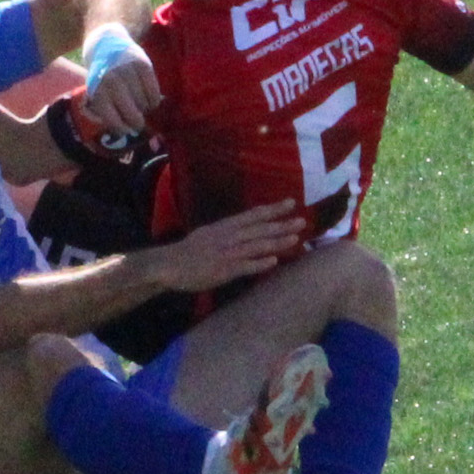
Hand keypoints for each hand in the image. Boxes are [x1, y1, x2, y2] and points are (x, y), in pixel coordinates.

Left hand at [84, 45, 160, 133]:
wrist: (106, 43)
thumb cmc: (102, 74)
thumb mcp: (97, 90)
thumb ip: (108, 107)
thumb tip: (125, 130)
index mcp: (98, 91)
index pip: (112, 118)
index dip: (122, 128)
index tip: (127, 130)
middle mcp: (112, 81)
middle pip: (131, 112)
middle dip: (137, 122)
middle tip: (139, 125)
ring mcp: (128, 72)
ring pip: (143, 101)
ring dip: (146, 109)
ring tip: (144, 109)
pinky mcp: (142, 64)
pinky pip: (153, 88)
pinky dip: (154, 98)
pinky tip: (152, 101)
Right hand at [145, 201, 306, 292]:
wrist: (170, 265)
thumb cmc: (189, 251)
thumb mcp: (209, 233)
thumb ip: (228, 231)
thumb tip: (245, 229)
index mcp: (225, 226)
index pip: (254, 215)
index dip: (273, 209)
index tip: (291, 202)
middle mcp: (229, 236)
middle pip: (260, 229)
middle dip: (282, 224)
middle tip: (303, 220)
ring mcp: (227, 253)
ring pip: (257, 246)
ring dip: (277, 241)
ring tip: (296, 238)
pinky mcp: (224, 270)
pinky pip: (245, 266)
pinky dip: (260, 263)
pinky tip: (274, 261)